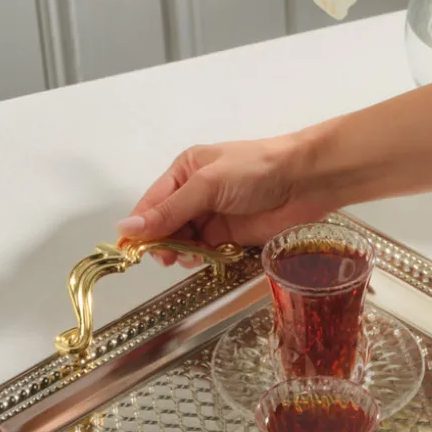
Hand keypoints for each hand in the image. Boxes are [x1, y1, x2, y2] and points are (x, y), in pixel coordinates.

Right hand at [116, 137, 329, 266]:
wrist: (304, 182)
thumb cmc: (254, 171)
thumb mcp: (206, 184)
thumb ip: (170, 210)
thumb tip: (127, 228)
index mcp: (184, 172)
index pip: (152, 203)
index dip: (140, 225)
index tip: (130, 249)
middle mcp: (196, 194)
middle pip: (166, 225)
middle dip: (162, 242)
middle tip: (165, 257)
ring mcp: (214, 217)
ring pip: (185, 241)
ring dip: (181, 252)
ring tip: (186, 257)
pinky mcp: (232, 238)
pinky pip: (207, 252)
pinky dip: (201, 259)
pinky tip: (202, 260)